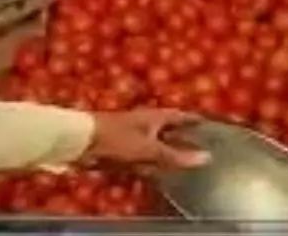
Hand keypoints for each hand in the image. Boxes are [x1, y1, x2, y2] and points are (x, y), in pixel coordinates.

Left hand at [84, 109, 209, 169]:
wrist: (81, 142)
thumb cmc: (117, 139)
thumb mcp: (149, 149)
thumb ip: (175, 156)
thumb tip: (206, 157)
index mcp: (154, 117)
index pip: (179, 116)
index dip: (192, 119)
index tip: (205, 122)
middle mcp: (144, 123)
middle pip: (166, 129)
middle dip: (179, 136)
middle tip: (195, 145)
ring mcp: (131, 135)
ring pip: (153, 143)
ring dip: (163, 151)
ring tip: (177, 161)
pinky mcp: (119, 147)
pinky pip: (140, 155)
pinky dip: (148, 162)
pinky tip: (151, 171)